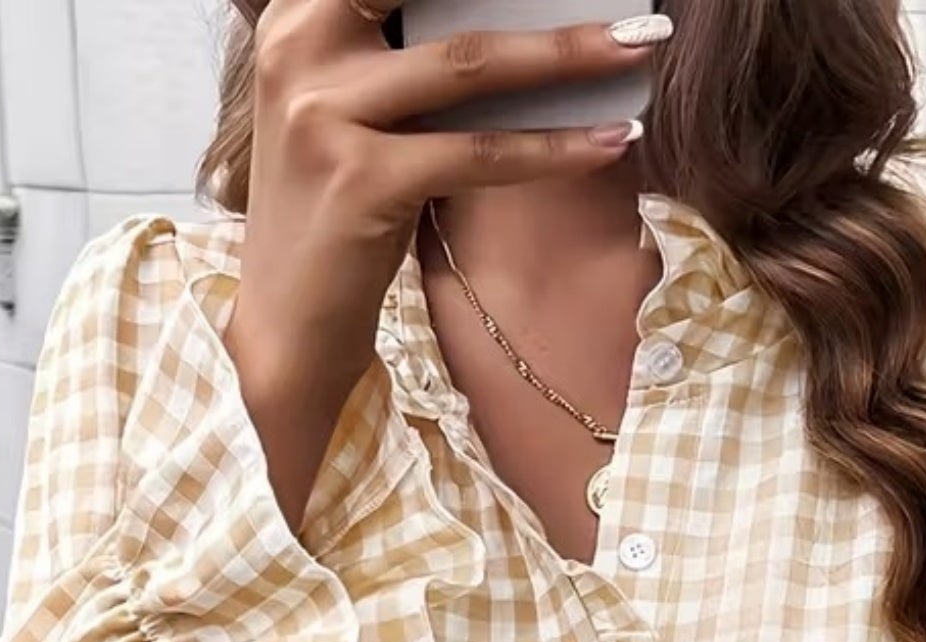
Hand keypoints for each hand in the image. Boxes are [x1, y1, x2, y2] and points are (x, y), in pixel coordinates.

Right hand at [227, 0, 663, 523]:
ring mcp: (323, 115)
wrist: (287, 325)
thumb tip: (516, 17)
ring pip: (469, 64)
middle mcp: (300, 50)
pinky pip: (477, 153)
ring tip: (638, 46)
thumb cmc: (334, 216)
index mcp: (297, 19)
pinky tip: (610, 140)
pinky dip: (553, 147)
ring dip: (567, 52)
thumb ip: (400, 55)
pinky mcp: (360, 181)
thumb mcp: (351, 112)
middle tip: (623, 4)